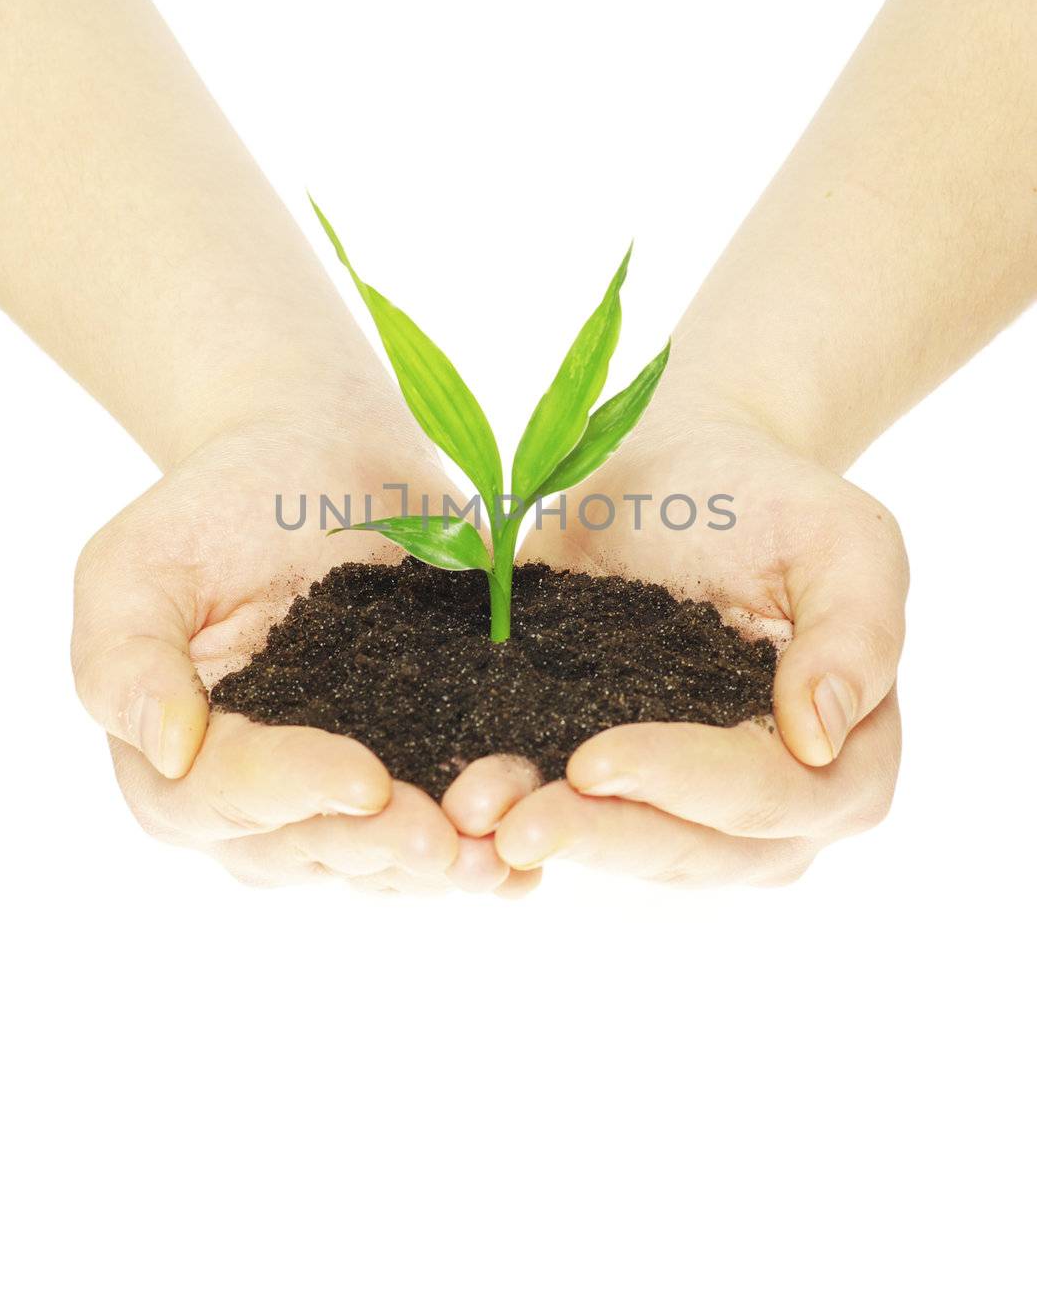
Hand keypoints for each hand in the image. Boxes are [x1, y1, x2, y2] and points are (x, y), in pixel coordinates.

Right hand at [71, 420, 534, 896]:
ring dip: (448, 860)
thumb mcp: (137, 563)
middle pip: (316, 847)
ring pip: (388, 858)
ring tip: (505, 849)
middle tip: (450, 835)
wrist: (319, 454)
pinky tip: (536, 851)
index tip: (366, 782)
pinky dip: (493, 843)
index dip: (296, 793)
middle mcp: (262, 803)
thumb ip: (125, 658)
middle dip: (385, 846)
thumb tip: (167, 749)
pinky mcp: (421, 766)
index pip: (229, 795)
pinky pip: (451, 825)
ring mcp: (347, 796)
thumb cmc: (216, 504)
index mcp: (181, 761)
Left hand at [468, 416, 906, 886]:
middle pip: (690, 848)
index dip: (681, 783)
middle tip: (513, 824)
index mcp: (847, 763)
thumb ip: (858, 632)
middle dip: (599, 836)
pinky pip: (571, 816)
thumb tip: (819, 739)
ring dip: (549, 836)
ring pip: (624, 849)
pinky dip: (517, 809)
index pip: (765, 794)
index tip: (593, 761)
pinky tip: (460, 804)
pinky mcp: (614, 787)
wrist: (681, 468)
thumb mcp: (844, 538)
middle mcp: (775, 813)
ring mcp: (688, 810)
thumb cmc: (771, 496)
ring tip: (471, 817)